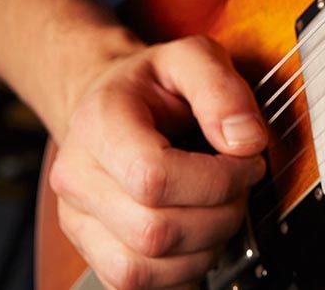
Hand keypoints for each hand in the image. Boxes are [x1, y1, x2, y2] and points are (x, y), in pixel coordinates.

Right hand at [48, 35, 266, 288]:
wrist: (111, 102)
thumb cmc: (154, 84)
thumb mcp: (193, 58)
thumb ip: (222, 90)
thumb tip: (247, 141)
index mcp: (99, 125)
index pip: (153, 178)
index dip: (217, 179)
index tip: (247, 161)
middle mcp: (77, 178)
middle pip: (154, 230)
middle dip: (220, 214)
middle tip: (241, 184)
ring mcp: (78, 219)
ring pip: (143, 267)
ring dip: (205, 247)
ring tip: (223, 208)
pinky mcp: (91, 248)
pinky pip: (136, 283)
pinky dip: (183, 269)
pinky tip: (201, 233)